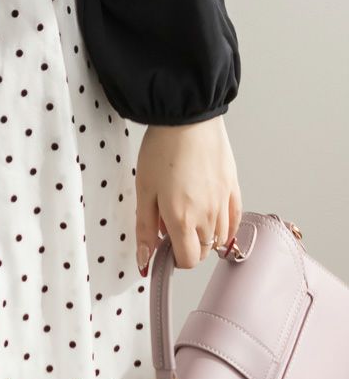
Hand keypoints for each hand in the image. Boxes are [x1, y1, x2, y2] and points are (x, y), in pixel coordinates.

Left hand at [135, 114, 241, 274]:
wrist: (187, 118)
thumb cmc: (162, 149)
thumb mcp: (144, 189)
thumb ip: (145, 228)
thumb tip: (145, 260)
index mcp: (183, 220)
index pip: (187, 261)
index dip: (173, 258)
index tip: (162, 244)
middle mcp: (208, 217)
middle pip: (203, 251)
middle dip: (186, 245)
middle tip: (170, 223)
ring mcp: (224, 204)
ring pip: (219, 238)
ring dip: (204, 234)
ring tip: (187, 210)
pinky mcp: (234, 189)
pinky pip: (234, 220)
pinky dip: (224, 224)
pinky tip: (210, 212)